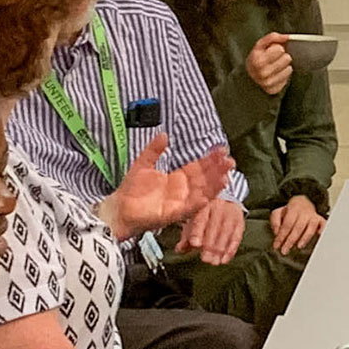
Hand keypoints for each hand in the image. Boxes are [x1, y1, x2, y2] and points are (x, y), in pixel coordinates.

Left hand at [102, 133, 234, 240]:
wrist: (119, 208)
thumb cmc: (131, 190)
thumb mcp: (143, 164)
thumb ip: (154, 150)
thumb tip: (163, 134)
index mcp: (176, 178)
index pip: (197, 167)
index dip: (209, 159)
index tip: (221, 150)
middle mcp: (182, 190)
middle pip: (204, 179)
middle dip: (217, 170)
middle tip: (230, 161)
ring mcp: (179, 203)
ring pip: (201, 193)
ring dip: (213, 186)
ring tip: (225, 177)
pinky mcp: (172, 214)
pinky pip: (188, 209)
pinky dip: (197, 203)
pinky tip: (206, 196)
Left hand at [179, 197, 244, 267]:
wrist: (226, 200)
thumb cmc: (205, 215)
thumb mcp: (193, 221)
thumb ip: (186, 236)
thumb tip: (179, 249)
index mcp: (203, 206)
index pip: (200, 219)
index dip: (197, 232)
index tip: (195, 244)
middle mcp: (218, 208)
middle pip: (214, 227)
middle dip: (210, 245)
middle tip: (205, 258)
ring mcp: (230, 215)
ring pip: (226, 233)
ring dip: (220, 250)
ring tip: (214, 262)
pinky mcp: (240, 223)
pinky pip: (236, 237)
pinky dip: (231, 250)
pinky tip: (225, 260)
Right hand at [243, 31, 294, 96]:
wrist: (248, 77)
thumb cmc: (257, 58)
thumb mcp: (260, 45)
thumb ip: (272, 37)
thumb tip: (287, 37)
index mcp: (258, 60)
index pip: (280, 49)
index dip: (278, 48)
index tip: (273, 50)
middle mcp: (262, 73)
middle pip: (287, 58)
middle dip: (283, 57)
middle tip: (276, 59)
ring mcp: (268, 83)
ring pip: (289, 69)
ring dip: (284, 66)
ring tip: (276, 66)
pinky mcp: (273, 90)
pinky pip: (287, 79)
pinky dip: (283, 75)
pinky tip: (276, 74)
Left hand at [270, 195, 325, 255]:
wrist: (302, 202)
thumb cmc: (290, 211)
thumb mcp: (278, 212)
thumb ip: (275, 222)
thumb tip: (277, 232)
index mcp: (293, 209)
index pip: (287, 224)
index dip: (281, 236)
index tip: (277, 245)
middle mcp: (304, 212)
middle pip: (298, 227)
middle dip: (291, 240)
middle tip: (285, 250)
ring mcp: (313, 216)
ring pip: (311, 228)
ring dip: (305, 238)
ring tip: (299, 246)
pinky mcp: (320, 220)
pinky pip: (323, 224)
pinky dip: (322, 229)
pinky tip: (318, 235)